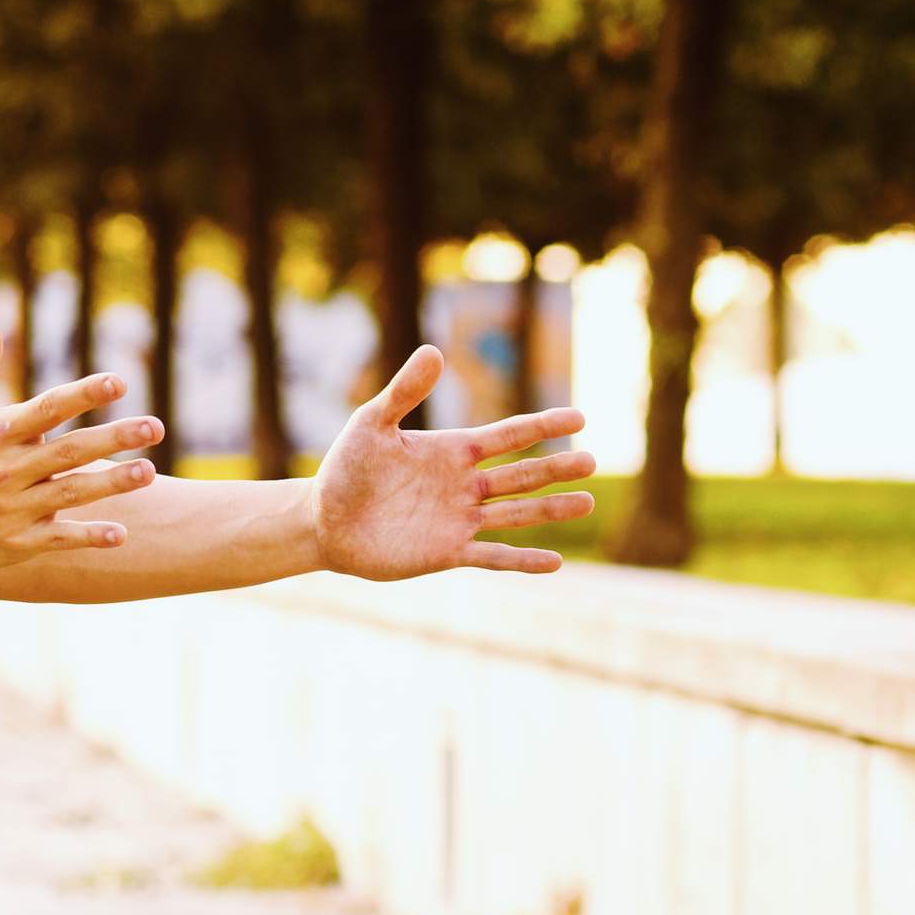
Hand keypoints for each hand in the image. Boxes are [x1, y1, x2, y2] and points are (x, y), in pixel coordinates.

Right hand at [0, 314, 161, 570]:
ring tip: (149, 472)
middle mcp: (8, 469)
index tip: (119, 382)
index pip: (47, 409)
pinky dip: (88, 536)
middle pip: (70, 451)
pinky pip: (58, 538)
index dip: (83, 395)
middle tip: (156, 427)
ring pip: (71, 493)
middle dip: (114, 438)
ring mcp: (12, 507)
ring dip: (112, 484)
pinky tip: (121, 534)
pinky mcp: (14, 541)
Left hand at [311, 346, 596, 579]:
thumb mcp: (371, 425)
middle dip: (555, 468)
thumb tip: (433, 351)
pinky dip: (522, 560)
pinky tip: (555, 563)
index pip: (507, 436)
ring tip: (586, 503)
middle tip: (591, 461)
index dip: (542, 426)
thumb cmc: (345, 470)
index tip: (579, 417)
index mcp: (452, 451)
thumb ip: (403, 392)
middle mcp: (463, 485)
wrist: (323, 521)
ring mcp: (458, 520)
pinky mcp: (446, 552)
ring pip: (516, 513)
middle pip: (521, 475)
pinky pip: (492, 555)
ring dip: (550, 510)